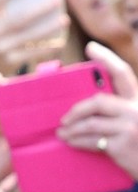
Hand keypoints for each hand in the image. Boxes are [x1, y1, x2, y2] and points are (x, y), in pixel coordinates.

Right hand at [0, 0, 68, 67]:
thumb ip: (6, 10)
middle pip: (18, 18)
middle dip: (39, 9)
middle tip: (57, 0)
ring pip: (28, 36)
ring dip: (48, 28)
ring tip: (64, 20)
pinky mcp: (8, 62)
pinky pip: (32, 53)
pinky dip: (47, 48)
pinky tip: (60, 43)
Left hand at [58, 42, 137, 179]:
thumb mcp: (132, 124)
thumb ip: (116, 112)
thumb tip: (82, 107)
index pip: (123, 74)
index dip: (106, 59)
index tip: (90, 47)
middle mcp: (137, 110)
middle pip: (98, 101)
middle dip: (76, 109)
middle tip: (63, 119)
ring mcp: (130, 126)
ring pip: (90, 122)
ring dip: (71, 129)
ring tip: (62, 134)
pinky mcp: (122, 144)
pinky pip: (91, 139)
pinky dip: (77, 141)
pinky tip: (70, 142)